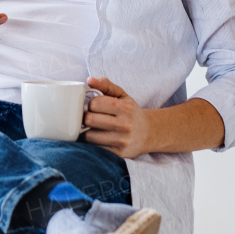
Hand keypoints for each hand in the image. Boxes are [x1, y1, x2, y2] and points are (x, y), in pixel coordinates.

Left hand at [81, 81, 225, 157]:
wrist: (148, 133)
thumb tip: (89, 80)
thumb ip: (106, 85)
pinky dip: (92, 142)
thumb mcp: (122, 95)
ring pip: (89, 136)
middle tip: (91, 117)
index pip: (95, 103)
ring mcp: (121, 141)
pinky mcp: (117, 154)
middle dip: (86, 117)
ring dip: (87, 131)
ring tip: (94, 127)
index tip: (95, 106)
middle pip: (90, 120)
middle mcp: (124, 125)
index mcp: (125, 108)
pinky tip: (98, 137)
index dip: (91, 104)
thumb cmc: (130, 112)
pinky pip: (94, 148)